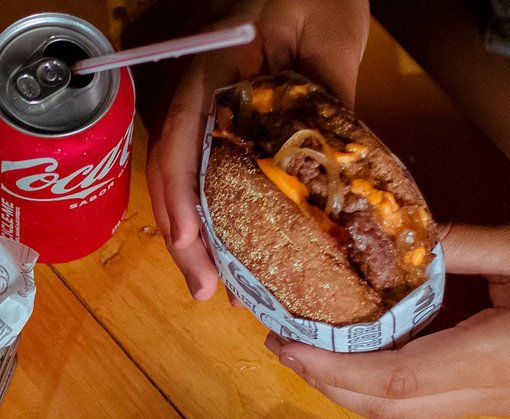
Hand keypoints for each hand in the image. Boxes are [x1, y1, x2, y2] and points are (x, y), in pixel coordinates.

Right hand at [143, 0, 369, 299]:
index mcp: (210, 66)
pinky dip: (206, 210)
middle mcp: (191, 89)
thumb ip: (331, 98)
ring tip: (212, 283)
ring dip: (191, 232)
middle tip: (204, 290)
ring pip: (180, 177)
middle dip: (181, 236)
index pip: (179, 135)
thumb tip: (339, 179)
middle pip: (170, 171)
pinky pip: (200, 168)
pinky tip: (223, 245)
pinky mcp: (213, 115)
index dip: (179, 195)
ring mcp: (198, 104)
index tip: (188, 243)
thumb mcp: (333, 36)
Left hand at [265, 224, 509, 418]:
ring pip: (402, 413)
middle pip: (389, 408)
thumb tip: (394, 232)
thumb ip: (460, 246)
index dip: (335, 369)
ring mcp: (494, 405)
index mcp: (500, 356)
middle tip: (282, 345)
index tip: (290, 346)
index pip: (397, 380)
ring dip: (346, 388)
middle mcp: (492, 393)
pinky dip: (377, 385)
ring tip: (307, 349)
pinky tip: (356, 354)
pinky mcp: (495, 403)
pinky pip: (421, 404)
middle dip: (326, 383)